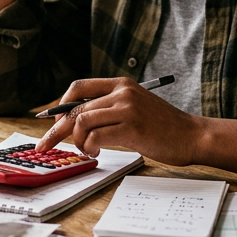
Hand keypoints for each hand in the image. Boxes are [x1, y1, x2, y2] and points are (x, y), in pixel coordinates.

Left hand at [35, 77, 201, 165]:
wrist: (191, 135)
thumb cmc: (163, 126)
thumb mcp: (135, 106)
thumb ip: (110, 107)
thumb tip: (76, 121)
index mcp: (121, 84)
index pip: (79, 87)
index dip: (60, 105)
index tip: (53, 122)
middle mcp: (122, 92)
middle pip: (75, 108)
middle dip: (56, 129)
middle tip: (45, 144)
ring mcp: (127, 108)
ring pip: (82, 122)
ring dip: (78, 141)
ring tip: (88, 150)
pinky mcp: (132, 127)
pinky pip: (96, 137)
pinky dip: (91, 147)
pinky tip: (98, 152)